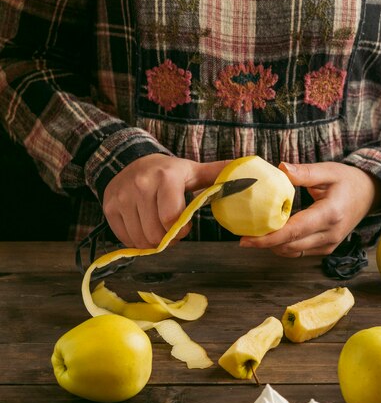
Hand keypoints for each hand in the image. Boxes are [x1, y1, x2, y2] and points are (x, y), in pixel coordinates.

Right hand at [102, 154, 228, 247]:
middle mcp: (140, 185)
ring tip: (158, 229)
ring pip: (140, 240)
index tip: (185, 227)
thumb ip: (219, 174)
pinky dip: (137, 240)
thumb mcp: (193, 171)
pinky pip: (126, 239)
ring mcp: (122, 197)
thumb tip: (249, 174)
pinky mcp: (109, 208)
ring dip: (153, 242)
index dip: (181, 231)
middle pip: (156, 234)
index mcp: (165, 177)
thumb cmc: (168, 171)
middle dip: (168, 239)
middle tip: (172, 231)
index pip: (171, 218)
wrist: (130, 161)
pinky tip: (143, 226)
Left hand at [239, 161, 380, 257]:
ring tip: (256, 233)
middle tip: (244, 234)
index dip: (267, 238)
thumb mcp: (329, 170)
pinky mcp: (325, 249)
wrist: (369, 195)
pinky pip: (299, 251)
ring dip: (273, 245)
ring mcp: (328, 245)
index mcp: (330, 214)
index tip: (245, 239)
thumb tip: (280, 168)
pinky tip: (272, 234)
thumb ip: (305, 172)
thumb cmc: (348, 180)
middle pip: (289, 246)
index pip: (293, 231)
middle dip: (264, 243)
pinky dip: (283, 245)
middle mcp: (330, 234)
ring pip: (292, 252)